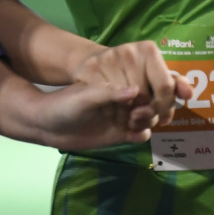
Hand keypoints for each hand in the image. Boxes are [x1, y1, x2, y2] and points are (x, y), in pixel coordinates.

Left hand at [19, 41, 188, 149]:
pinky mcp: (122, 133)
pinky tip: (133, 134)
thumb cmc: (62, 105)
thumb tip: (135, 91)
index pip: (150, 80)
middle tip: (140, 112)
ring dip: (150, 120)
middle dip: (158, 105)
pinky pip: (142, 133)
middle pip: (157, 99)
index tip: (167, 94)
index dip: (162, 87)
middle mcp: (126, 95)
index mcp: (118, 80)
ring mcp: (125, 114)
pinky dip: (142, 134)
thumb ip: (109, 94)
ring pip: (152, 117)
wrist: (47, 127)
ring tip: (133, 122)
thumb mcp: (84, 97)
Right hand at [68, 39, 185, 135]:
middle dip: (147, 114)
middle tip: (145, 120)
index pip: (164, 86)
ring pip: (124, 102)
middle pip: (144, 97)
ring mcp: (107, 59)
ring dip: (129, 118)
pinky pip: (106, 103)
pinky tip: (116, 115)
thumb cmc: (134, 71)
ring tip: (131, 120)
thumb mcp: (156, 75)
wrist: (97, 62)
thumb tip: (188, 94)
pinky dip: (112, 114)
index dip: (166, 107)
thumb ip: (175, 85)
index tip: (163, 119)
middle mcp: (128, 51)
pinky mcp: (89, 70)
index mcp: (148, 49)